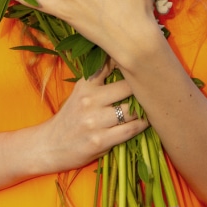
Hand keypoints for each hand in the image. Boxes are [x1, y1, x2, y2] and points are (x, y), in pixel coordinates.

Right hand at [31, 62, 148, 171]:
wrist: (49, 146)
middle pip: (128, 86)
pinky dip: (142, 125)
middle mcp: (89, 100)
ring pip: (132, 109)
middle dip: (144, 87)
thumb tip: (125, 60)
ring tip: (154, 106)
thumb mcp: (80, 92)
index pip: (112, 65)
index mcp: (85, 85)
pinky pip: (130, 130)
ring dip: (145, 109)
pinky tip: (146, 122)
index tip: (146, 62)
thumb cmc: (70, 117)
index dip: (132, 63)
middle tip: (157, 87)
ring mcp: (94, 121)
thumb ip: (100, 78)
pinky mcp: (100, 141)